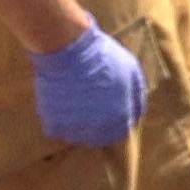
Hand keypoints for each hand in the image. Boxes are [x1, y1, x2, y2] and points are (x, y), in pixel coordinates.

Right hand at [29, 21, 146, 147]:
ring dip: (78, 123)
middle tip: (91, 104)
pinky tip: (63, 101)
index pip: (121, 136)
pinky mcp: (53, 124)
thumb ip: (136, 96)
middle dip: (97, 125)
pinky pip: (58, 130)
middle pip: (99, 139)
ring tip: (77, 98)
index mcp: (120, 118)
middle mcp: (98, 129)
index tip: (109, 112)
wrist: (68, 50)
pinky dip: (59, 119)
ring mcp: (74, 129)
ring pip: (78, 135)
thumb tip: (136, 114)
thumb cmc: (103, 57)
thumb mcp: (132, 72)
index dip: (116, 124)